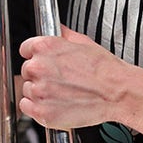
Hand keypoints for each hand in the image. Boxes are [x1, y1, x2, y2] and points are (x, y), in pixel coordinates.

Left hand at [18, 26, 137, 129]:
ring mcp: (39, 91)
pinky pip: (26, 107)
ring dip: (39, 92)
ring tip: (60, 93)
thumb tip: (58, 30)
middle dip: (39, 75)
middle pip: (26, 71)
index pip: (25, 49)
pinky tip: (53, 104)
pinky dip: (36, 108)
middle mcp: (38, 67)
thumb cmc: (104, 69)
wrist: (117, 92)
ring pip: (27, 90)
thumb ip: (63, 35)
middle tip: (58, 80)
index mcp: (45, 47)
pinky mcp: (42, 112)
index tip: (43, 62)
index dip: (35, 56)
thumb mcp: (83, 42)